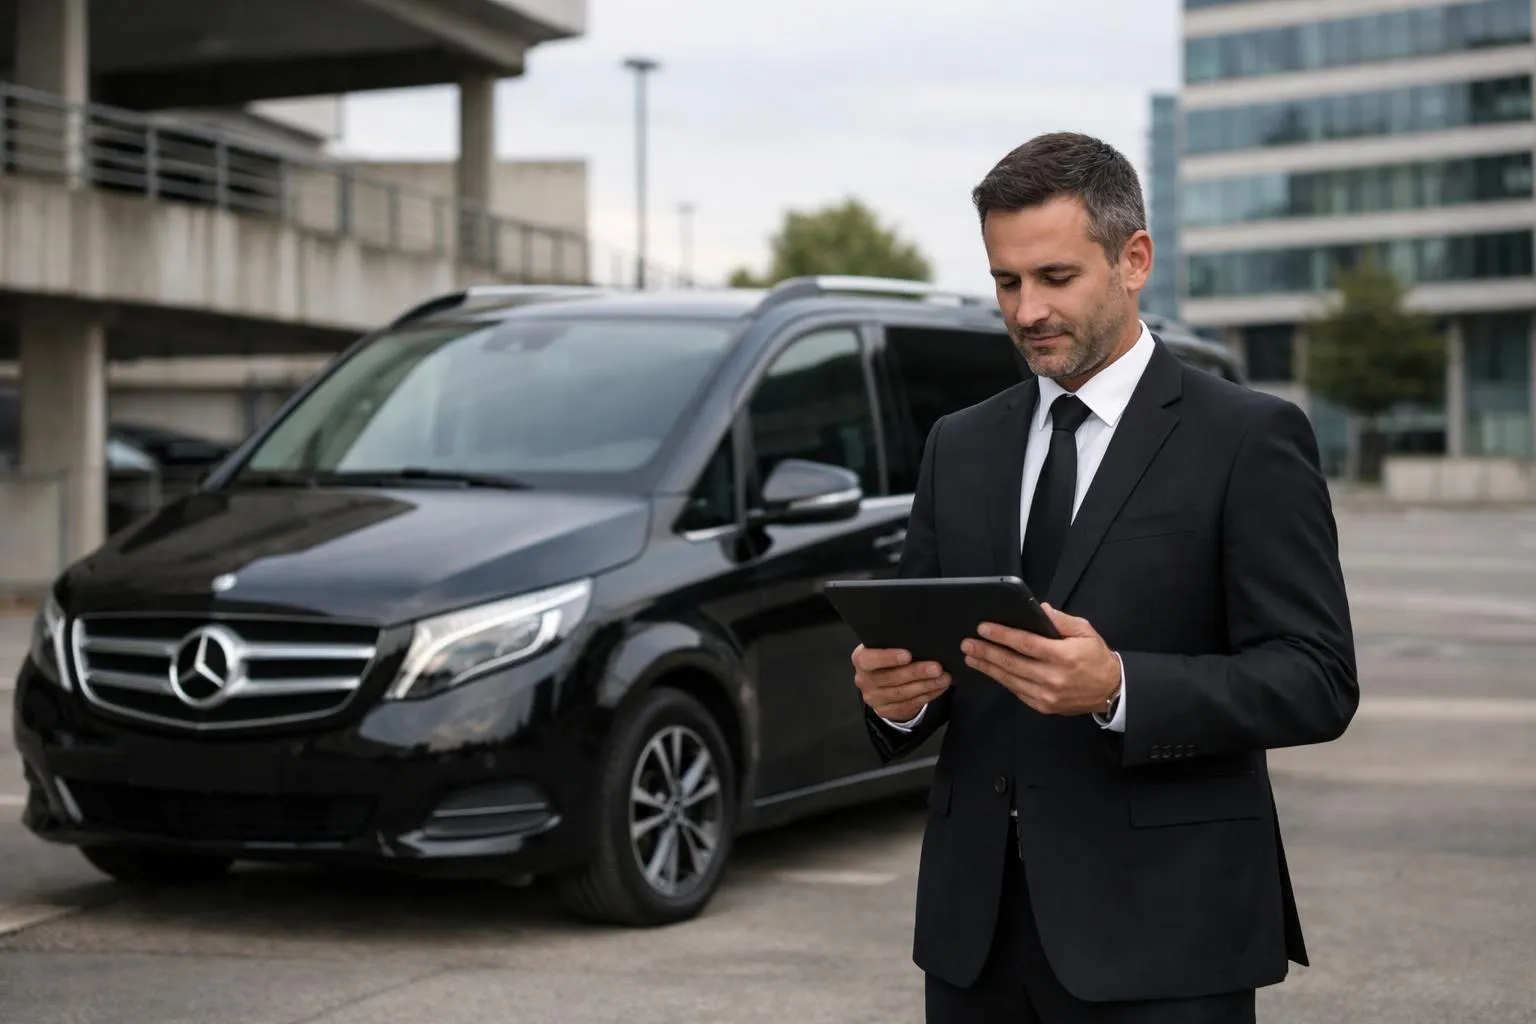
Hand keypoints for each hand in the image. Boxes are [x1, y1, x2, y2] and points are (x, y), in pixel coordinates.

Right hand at [851, 644, 950, 722]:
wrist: (882, 681)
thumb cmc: (888, 657)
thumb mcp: (886, 646)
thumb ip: (896, 643)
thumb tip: (921, 639)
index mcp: (861, 659)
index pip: (869, 659)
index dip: (887, 658)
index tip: (907, 655)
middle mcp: (864, 680)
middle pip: (891, 678)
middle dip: (916, 672)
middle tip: (936, 667)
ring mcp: (874, 698)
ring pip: (902, 693)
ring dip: (926, 685)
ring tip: (944, 678)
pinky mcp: (886, 711)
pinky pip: (909, 704)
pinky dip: (927, 695)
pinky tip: (939, 687)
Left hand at [960, 604, 1119, 716]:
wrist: (1111, 690)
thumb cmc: (1096, 657)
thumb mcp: (1084, 631)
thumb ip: (1060, 620)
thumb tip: (1038, 608)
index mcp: (1064, 656)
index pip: (1026, 644)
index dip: (1002, 635)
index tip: (983, 628)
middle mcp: (1053, 678)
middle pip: (1012, 663)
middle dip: (986, 651)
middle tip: (967, 643)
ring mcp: (1047, 696)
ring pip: (1010, 680)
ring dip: (988, 667)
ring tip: (971, 656)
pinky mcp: (1044, 707)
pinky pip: (1017, 691)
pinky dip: (1001, 680)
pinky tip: (990, 670)